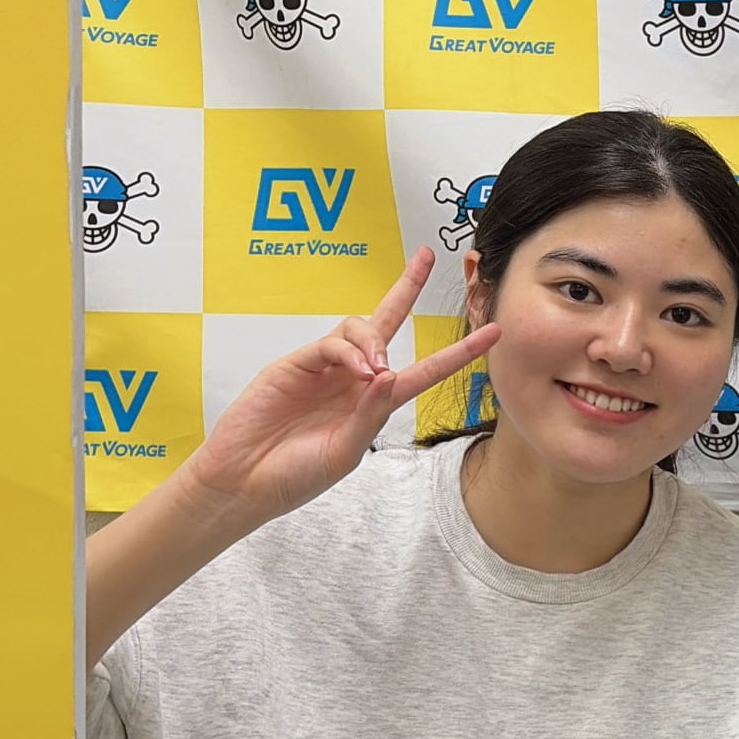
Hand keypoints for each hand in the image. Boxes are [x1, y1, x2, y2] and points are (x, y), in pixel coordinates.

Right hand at [173, 248, 498, 531]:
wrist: (244, 481)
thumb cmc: (296, 474)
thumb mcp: (345, 452)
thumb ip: (370, 416)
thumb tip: (391, 374)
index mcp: (375, 403)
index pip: (424, 370)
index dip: (458, 352)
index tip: (493, 333)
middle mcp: (354, 379)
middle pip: (386, 322)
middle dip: (406, 288)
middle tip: (426, 256)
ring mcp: (325, 369)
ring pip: (358, 328)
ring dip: (373, 342)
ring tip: (374, 369)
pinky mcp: (296, 364)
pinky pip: (330, 344)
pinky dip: (349, 352)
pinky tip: (357, 370)